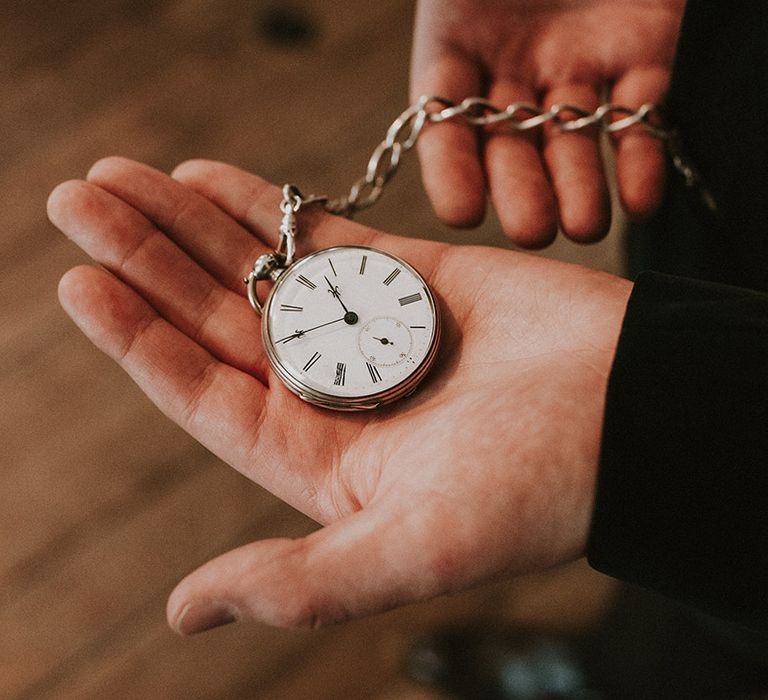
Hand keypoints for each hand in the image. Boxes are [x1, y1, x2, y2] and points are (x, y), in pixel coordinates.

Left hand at [49, 157, 631, 633]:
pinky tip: (205, 176)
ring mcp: (368, 326)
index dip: (140, 340)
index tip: (81, 282)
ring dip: (189, 222)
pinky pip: (322, 232)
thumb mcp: (412, 553)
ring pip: (258, 268)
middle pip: (216, 319)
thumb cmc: (541, 493)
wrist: (637, 413)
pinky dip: (265, 204)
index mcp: (322, 459)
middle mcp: (334, 391)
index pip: (206, 394)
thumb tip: (187, 615)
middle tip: (79, 202)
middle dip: (146, 260)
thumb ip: (301, 584)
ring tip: (120, 178)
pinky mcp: (410, 276)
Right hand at [411, 0, 685, 245]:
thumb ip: (449, 5)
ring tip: (586, 225)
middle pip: (509, 143)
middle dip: (520, 189)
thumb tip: (425, 74)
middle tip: (532, 228)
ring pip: (570, 141)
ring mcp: (577, 65)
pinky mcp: (642, 58)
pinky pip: (639, 115)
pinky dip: (641, 157)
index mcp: (458, 41)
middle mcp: (514, 65)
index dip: (449, 166)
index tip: (461, 212)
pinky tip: (639, 197)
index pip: (443, 115)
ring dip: (578, 187)